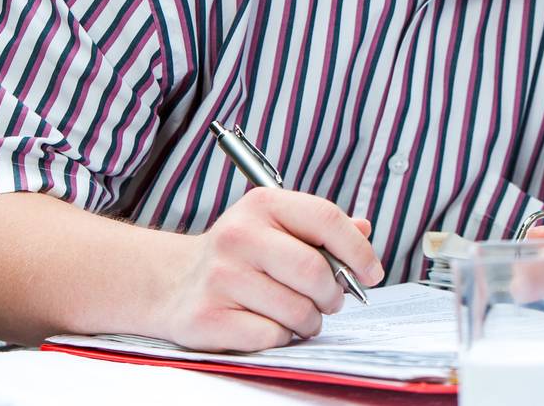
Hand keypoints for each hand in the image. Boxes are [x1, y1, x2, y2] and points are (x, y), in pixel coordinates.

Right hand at [154, 188, 383, 350]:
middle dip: (333, 294)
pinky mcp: (207, 317)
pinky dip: (280, 337)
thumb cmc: (238, 255)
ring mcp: (220, 277)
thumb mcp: (276, 226)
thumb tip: (364, 229)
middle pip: (315, 270)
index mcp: (263, 205)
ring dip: (308, 321)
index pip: (327, 219)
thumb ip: (321, 228)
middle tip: (330, 301)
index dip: (359, 249)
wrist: (172, 282)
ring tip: (296, 314)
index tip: (371, 272)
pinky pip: (271, 336)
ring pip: (297, 310)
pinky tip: (267, 324)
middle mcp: (238, 235)